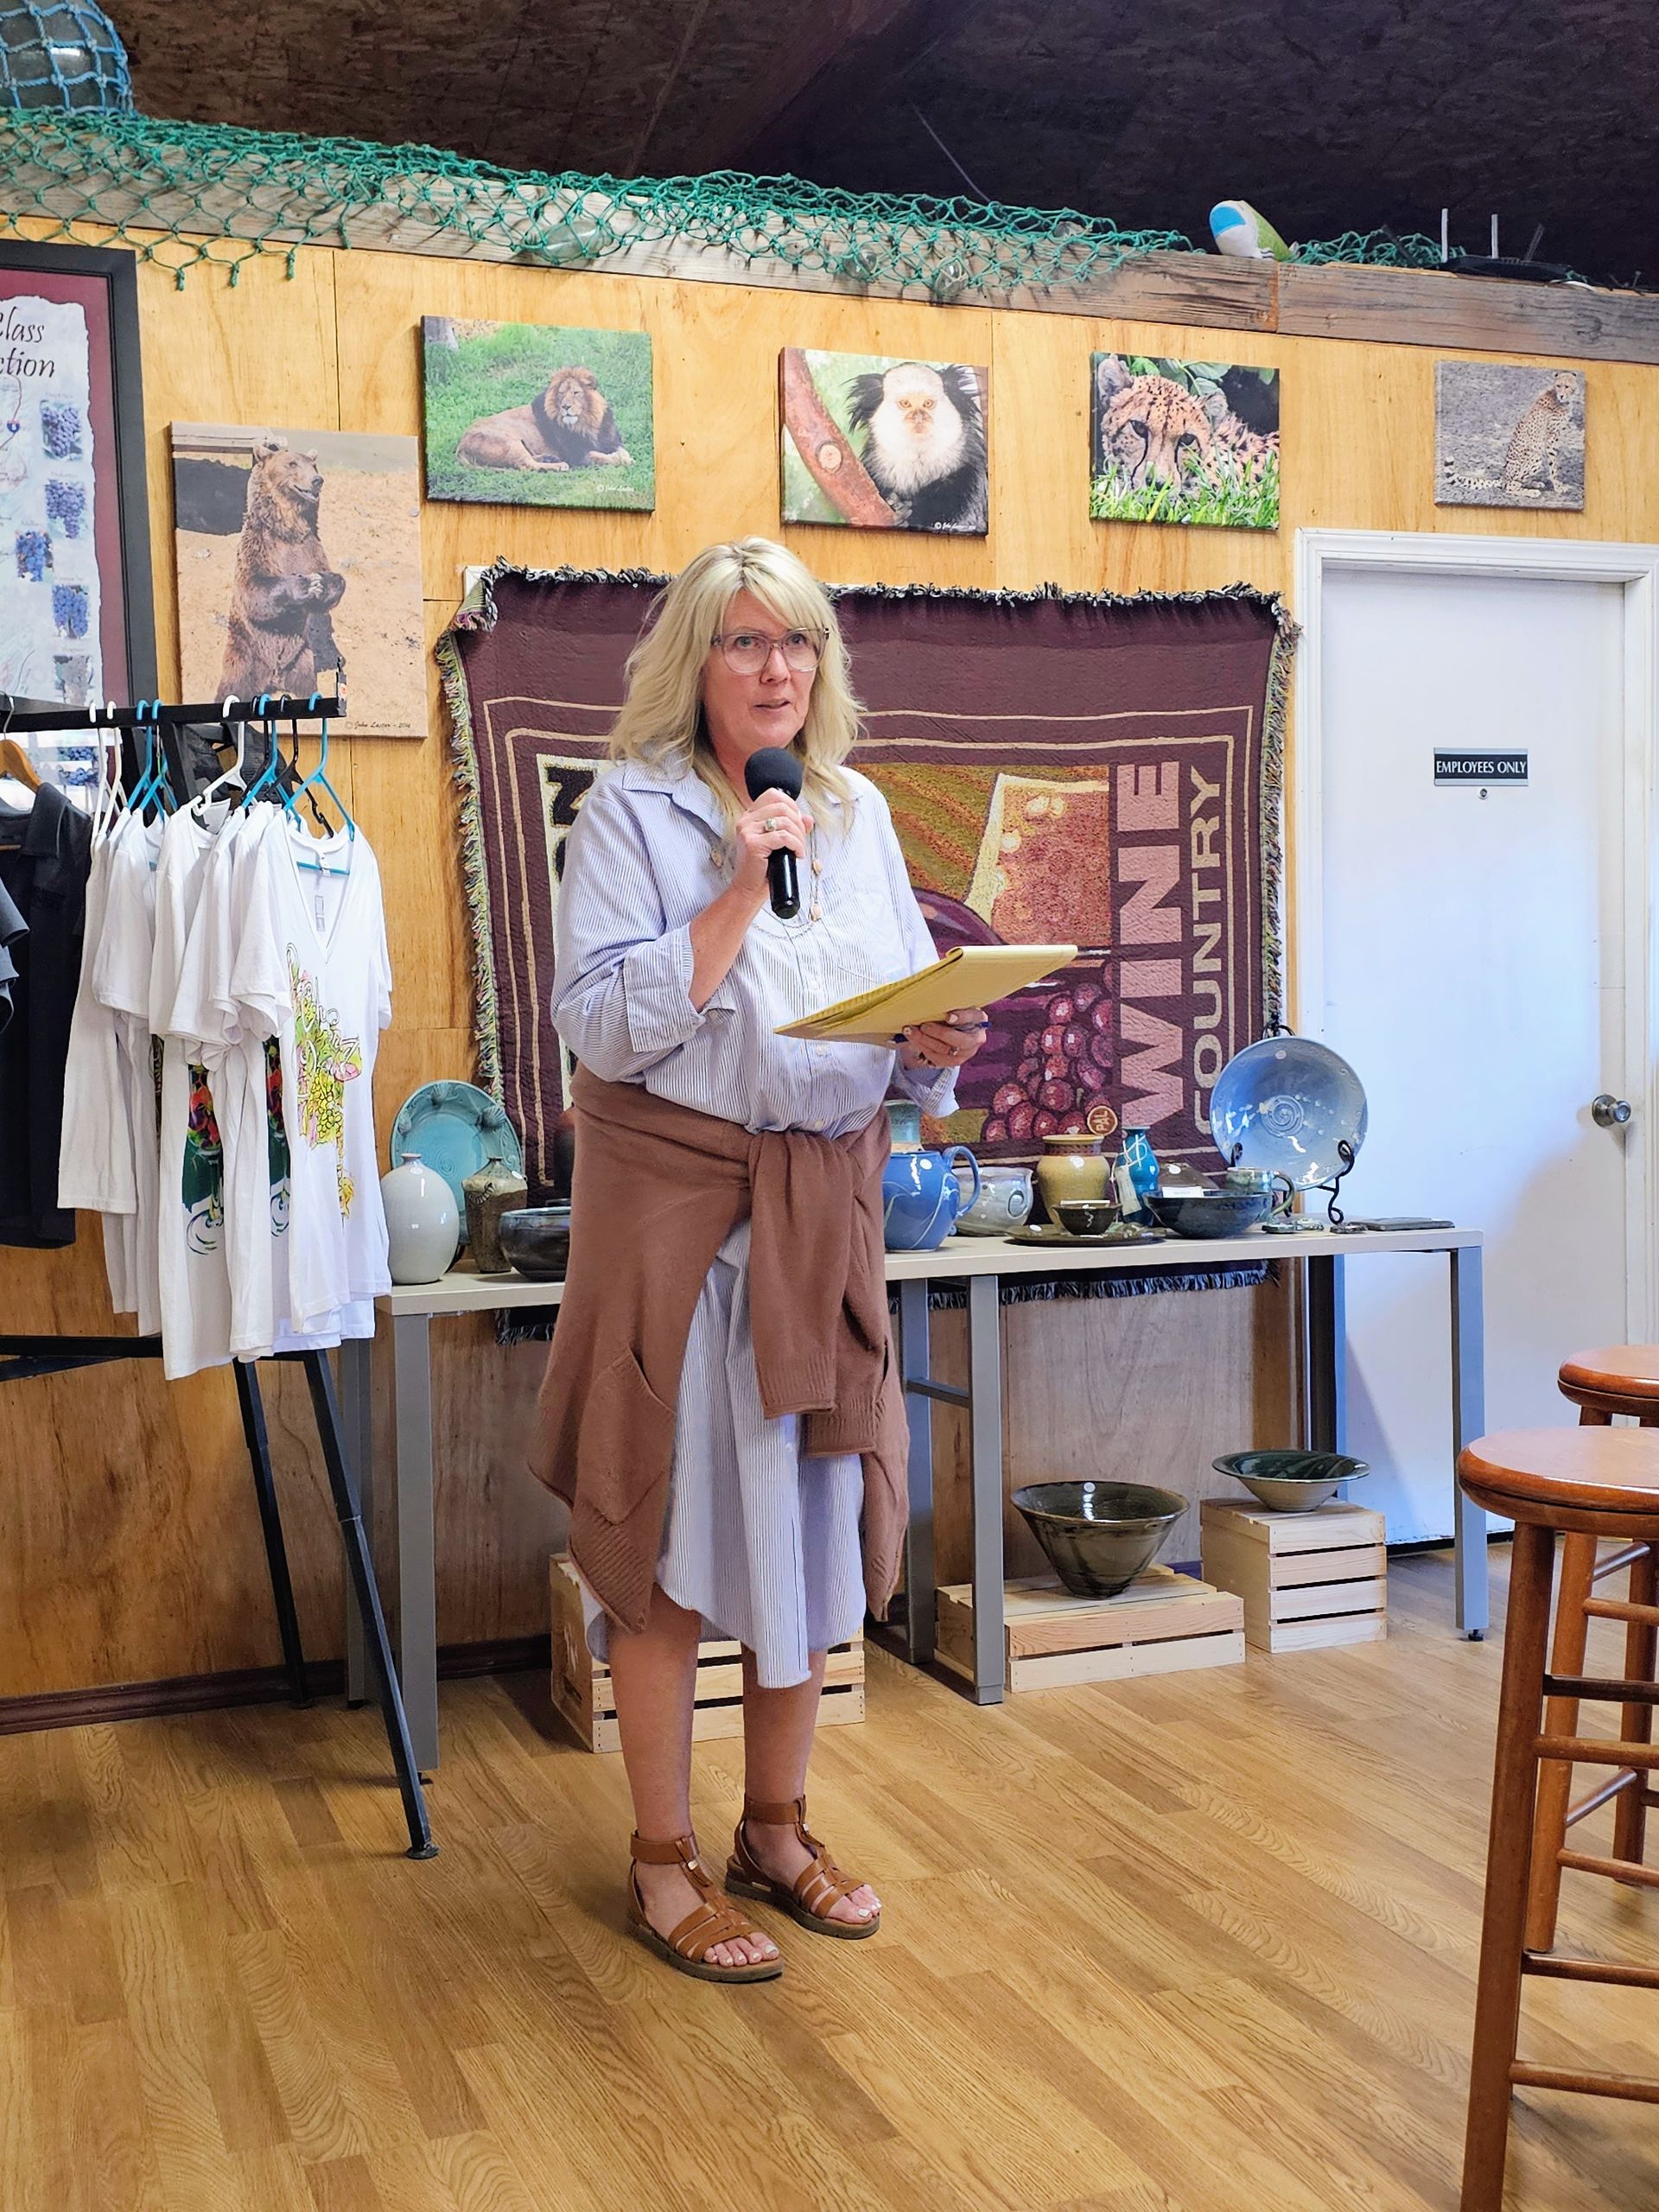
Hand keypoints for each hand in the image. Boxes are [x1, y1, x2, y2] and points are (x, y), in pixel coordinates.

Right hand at [731, 787, 813, 904]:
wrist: (749, 890)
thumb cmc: (762, 869)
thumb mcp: (779, 844)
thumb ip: (793, 828)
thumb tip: (808, 818)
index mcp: (750, 817)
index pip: (773, 795)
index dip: (791, 805)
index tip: (797, 822)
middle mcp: (746, 820)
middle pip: (782, 806)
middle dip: (798, 823)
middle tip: (800, 840)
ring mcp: (747, 831)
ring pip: (785, 821)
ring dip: (799, 836)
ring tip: (799, 849)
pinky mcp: (753, 844)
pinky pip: (783, 837)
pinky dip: (796, 845)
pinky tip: (797, 854)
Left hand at [899, 1007, 988, 1070]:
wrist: (951, 1028)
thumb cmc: (951, 1011)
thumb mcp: (954, 1004)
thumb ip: (948, 1003)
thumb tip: (930, 995)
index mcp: (979, 1019)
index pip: (974, 1017)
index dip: (962, 1018)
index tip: (948, 1016)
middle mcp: (977, 1038)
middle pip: (960, 1040)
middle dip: (939, 1033)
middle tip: (923, 1026)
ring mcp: (966, 1052)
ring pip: (945, 1050)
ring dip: (924, 1040)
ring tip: (910, 1031)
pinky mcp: (954, 1062)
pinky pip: (937, 1058)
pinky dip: (923, 1048)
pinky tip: (913, 1039)